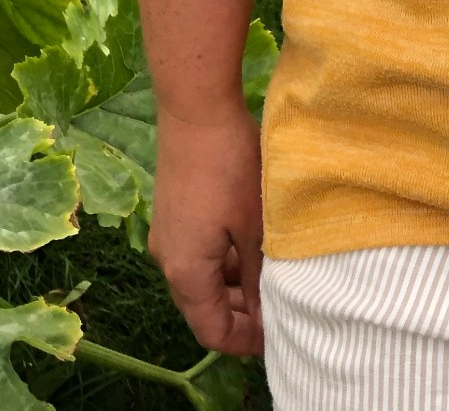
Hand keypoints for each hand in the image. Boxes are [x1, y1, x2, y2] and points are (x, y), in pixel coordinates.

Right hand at [148, 102, 266, 356]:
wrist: (195, 107)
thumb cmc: (229, 166)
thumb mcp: (254, 226)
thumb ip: (260, 275)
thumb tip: (269, 313)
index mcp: (186, 272)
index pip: (211, 331)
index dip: (245, 342)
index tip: (279, 336)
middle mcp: (168, 259)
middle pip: (203, 308)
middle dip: (241, 316)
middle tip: (281, 310)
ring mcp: (167, 233)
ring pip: (201, 279)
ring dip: (234, 286)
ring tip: (274, 279)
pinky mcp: (173, 211)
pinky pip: (198, 253)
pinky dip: (224, 261)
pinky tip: (253, 246)